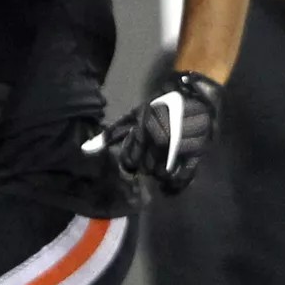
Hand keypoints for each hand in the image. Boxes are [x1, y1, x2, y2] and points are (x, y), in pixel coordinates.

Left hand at [103, 72, 220, 192]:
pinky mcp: (199, 149)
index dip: (131, 162)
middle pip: (149, 167)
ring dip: (161, 174)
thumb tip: (85, 149)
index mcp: (146, 126)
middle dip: (147, 168)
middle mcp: (164, 135)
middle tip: (149, 164)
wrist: (194, 97)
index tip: (133, 162)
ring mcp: (181, 143)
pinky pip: (186, 173)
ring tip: (160, 167)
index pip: (132, 158)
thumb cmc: (160, 108)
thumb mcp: (134, 117)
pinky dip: (177, 183)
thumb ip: (111, 134)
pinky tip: (169, 187)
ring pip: (166, 171)